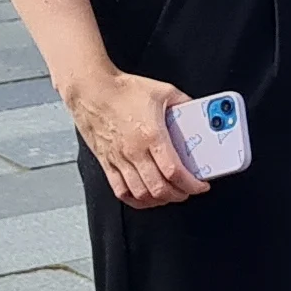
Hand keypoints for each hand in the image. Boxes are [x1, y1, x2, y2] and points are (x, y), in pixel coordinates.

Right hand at [66, 71, 208, 209]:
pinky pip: (121, 191)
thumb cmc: (122, 90)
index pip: (175, 172)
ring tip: (170, 195)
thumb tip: (198, 112)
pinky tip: (145, 197)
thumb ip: (184, 103)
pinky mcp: (107, 162)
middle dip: (179, 195)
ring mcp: (119, 159)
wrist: (91, 89)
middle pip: (159, 188)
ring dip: (159, 200)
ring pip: (141, 194)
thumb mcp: (163, 91)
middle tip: (188, 191)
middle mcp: (135, 152)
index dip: (191, 185)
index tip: (200, 185)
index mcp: (152, 136)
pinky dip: (136, 200)